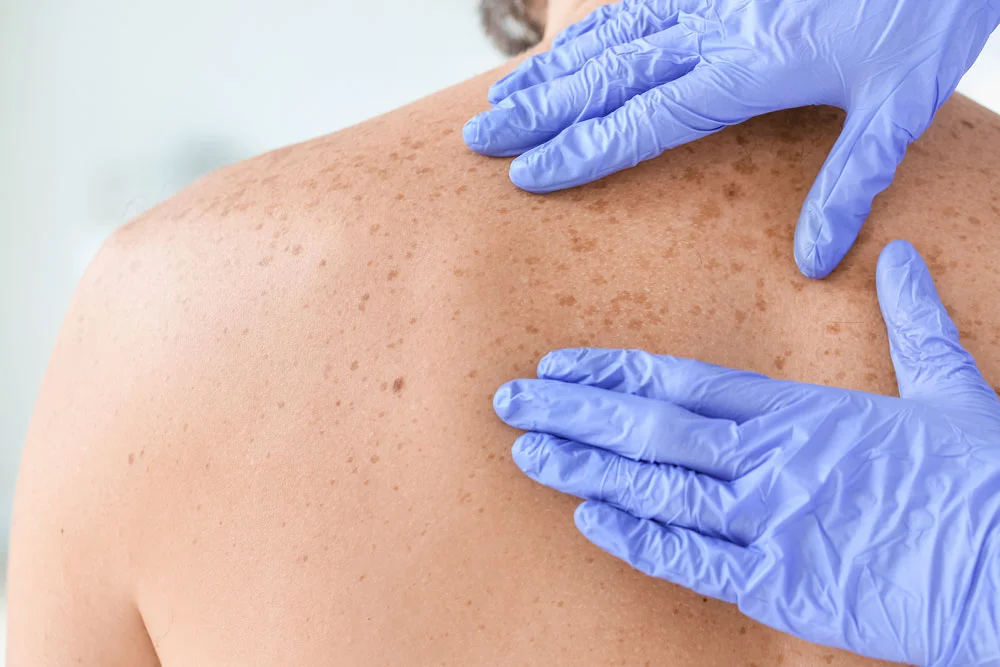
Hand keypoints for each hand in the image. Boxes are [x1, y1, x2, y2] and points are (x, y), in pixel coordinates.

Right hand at [464, 0, 999, 277]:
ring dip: (554, 70)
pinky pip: (639, 1)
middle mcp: (720, 26)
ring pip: (613, 35)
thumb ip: (849, 183)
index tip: (526, 174)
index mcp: (754, 65)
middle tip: (480, 137)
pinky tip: (565, 47)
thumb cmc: (929, 8)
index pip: (645, 119)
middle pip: (609, 76)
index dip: (581, 150)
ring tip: (501, 97)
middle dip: (539, 111)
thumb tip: (813, 262)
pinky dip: (594, 28)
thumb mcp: (900, 104)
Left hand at [493, 241, 999, 665]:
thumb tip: (902, 257)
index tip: (558, 364)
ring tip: (526, 452)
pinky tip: (587, 519)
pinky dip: (637, 538)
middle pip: (650, 425)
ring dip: (584, 467)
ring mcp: (771, 521)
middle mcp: (771, 457)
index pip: (683, 378)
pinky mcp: (782, 584)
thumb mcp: (949, 390)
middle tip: (509, 401)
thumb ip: (913, 325)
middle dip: (574, 410)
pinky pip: (691, 558)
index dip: (613, 370)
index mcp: (802, 409)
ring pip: (655, 486)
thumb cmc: (986, 480)